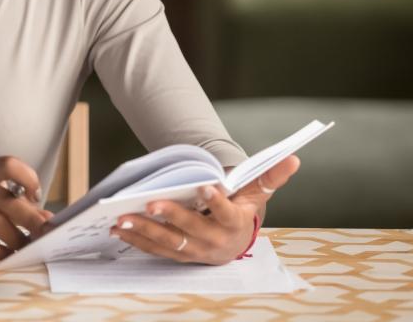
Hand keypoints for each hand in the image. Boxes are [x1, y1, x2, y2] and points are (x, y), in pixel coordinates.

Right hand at [0, 156, 53, 259]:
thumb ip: (20, 200)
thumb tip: (47, 219)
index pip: (8, 165)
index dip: (27, 178)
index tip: (36, 196)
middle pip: (5, 198)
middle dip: (30, 218)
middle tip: (46, 232)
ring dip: (16, 237)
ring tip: (28, 246)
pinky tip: (9, 254)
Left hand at [109, 155, 300, 264]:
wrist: (234, 241)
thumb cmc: (243, 210)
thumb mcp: (256, 193)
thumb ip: (270, 176)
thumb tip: (294, 157)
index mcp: (235, 224)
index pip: (227, 212)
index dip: (217, 201)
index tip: (205, 187)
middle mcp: (215, 242)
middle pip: (191, 229)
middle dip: (170, 217)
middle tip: (150, 203)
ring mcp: (195, 251)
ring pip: (168, 242)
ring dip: (144, 231)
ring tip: (123, 218)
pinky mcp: (178, 255)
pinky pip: (155, 250)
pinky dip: (136, 240)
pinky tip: (118, 229)